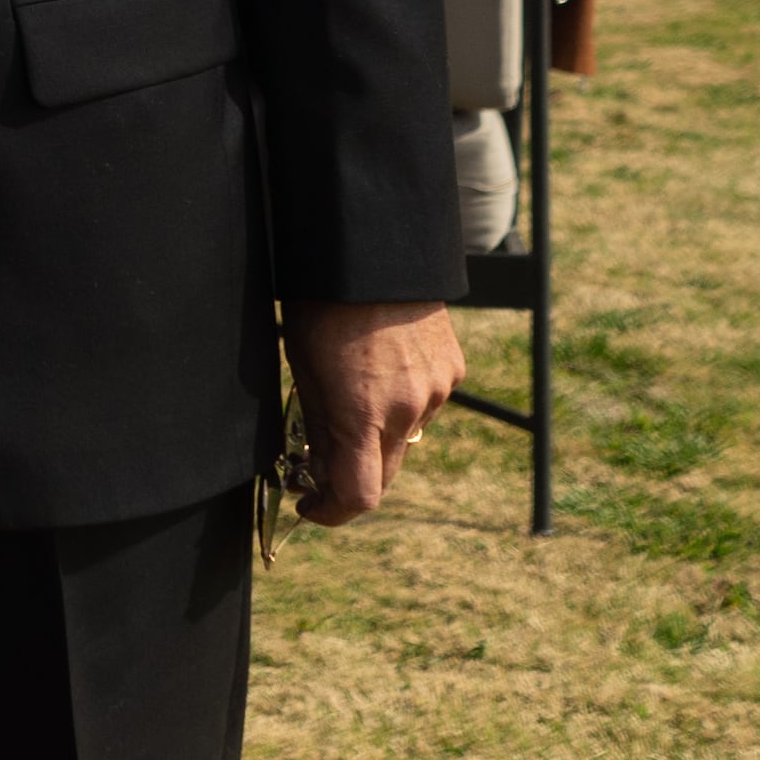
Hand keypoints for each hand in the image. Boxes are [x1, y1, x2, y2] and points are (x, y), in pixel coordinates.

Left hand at [281, 298, 460, 525]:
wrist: (375, 247)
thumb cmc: (324, 303)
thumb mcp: (305, 367)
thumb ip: (319, 425)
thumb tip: (319, 469)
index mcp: (363, 413)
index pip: (359, 495)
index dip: (332, 511)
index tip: (310, 505)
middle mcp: (408, 410)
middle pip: (386, 475)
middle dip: (353, 476)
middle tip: (321, 460)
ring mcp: (437, 391)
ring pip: (406, 437)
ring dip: (379, 432)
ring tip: (353, 387)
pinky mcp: (454, 370)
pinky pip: (426, 403)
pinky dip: (403, 400)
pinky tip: (384, 364)